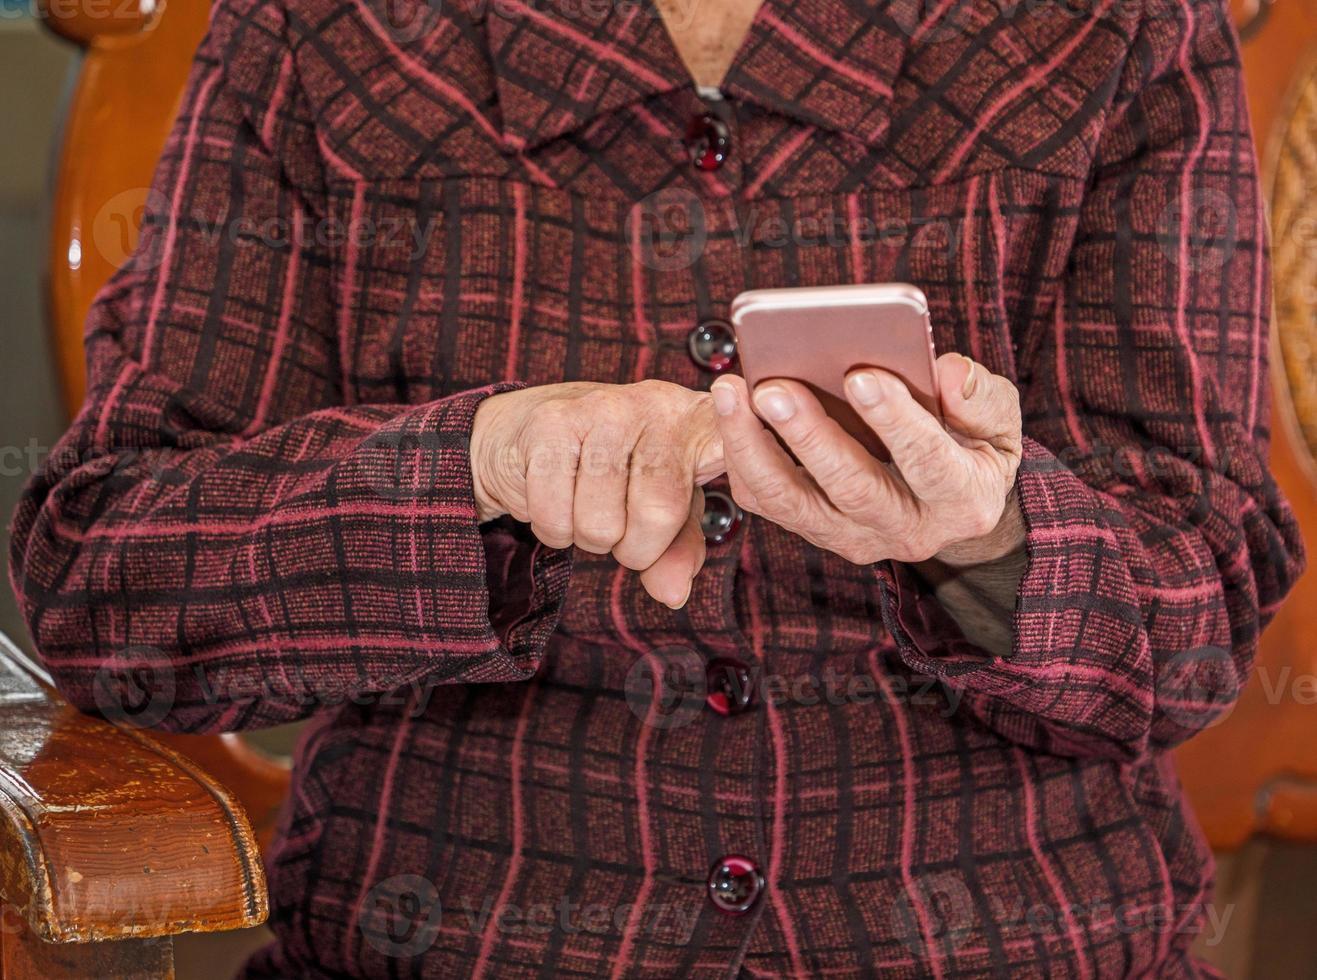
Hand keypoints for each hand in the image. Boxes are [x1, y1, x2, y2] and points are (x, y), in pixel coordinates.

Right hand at [469, 381, 724, 606]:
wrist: (525, 435)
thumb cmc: (612, 473)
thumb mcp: (661, 507)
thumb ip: (679, 549)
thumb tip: (674, 594)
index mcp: (698, 424)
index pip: (733, 440)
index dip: (749, 437)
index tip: (752, 415)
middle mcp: (657, 406)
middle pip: (659, 513)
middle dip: (633, 547)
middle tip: (620, 524)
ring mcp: (603, 409)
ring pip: (602, 524)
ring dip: (587, 537)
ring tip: (585, 504)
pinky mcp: (552, 422)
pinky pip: (556, 516)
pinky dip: (553, 528)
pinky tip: (556, 496)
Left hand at [710, 353, 1023, 567]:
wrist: (950, 504)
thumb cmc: (972, 446)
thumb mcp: (1000, 423)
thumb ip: (983, 397)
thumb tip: (948, 371)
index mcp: (962, 500)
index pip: (930, 464)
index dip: (896, 421)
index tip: (862, 374)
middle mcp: (906, 530)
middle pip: (851, 488)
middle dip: (809, 434)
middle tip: (772, 386)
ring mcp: (854, 537)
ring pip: (792, 502)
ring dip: (754, 447)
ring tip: (731, 392)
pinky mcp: (814, 529)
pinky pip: (766, 501)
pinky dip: (740, 457)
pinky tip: (726, 412)